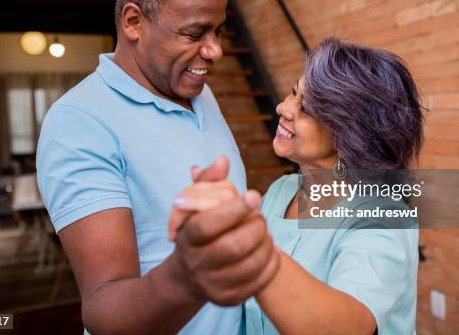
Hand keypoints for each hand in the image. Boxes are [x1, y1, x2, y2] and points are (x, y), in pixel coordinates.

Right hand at [169, 156, 279, 305]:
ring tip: (267, 232)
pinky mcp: (228, 299)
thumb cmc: (197, 229)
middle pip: (233, 246)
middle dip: (255, 227)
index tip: (254, 195)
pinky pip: (258, 282)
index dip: (233, 209)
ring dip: (266, 244)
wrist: (188, 274)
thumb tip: (222, 160)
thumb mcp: (195, 205)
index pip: (207, 224)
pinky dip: (271, 264)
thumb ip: (209, 181)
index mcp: (186, 237)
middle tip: (261, 216)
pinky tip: (272, 251)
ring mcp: (212, 285)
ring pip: (249, 264)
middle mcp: (196, 264)